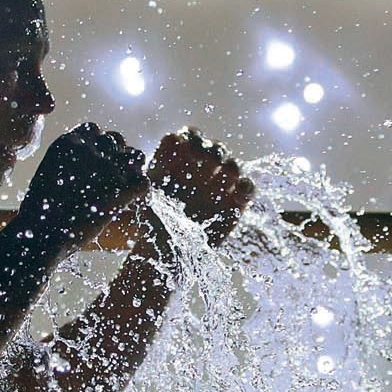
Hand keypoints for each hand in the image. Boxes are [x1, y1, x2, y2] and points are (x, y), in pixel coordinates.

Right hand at [20, 122, 148, 249]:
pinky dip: (139, 192)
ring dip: (132, 168)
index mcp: (69, 142)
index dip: (97, 144)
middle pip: (116, 140)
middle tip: (112, 175)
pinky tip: (129, 201)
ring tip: (124, 184)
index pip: (93, 130)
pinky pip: (142, 182)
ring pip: (135, 156)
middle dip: (116, 154)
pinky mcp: (121, 189)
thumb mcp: (48, 174)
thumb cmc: (40, 211)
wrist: (42, 233)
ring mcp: (108, 168)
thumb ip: (69, 163)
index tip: (95, 160)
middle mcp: (90, 149)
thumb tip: (87, 168)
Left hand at [147, 127, 253, 246]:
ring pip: (231, 166)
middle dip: (213, 150)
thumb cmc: (149, 224)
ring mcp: (219, 186)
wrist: (164, 253)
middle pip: (214, 149)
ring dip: (230, 165)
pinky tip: (239, 190)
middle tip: (208, 158)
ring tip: (224, 172)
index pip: (190, 138)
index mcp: (177, 161)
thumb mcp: (144, 196)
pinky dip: (247, 187)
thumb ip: (153, 174)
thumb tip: (168, 146)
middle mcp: (200, 170)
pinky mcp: (234, 205)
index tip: (186, 146)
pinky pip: (247, 190)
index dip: (191, 138)